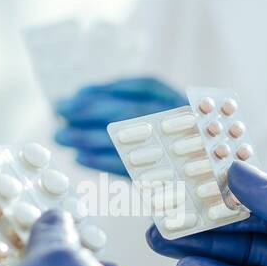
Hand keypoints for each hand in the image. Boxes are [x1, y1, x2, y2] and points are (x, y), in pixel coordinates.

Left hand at [53, 77, 186, 174]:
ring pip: (127, 138)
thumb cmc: (176, 141)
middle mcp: (182, 122)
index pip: (144, 86)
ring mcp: (175, 150)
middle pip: (131, 111)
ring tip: (60, 136)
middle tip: (59, 111)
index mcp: (182, 101)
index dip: (108, 88)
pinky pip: (128, 167)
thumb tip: (81, 96)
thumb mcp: (161, 113)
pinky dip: (100, 162)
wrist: (208, 180)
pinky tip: (79, 157)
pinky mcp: (165, 177)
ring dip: (87, 137)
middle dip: (90, 110)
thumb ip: (129, 101)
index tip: (77, 93)